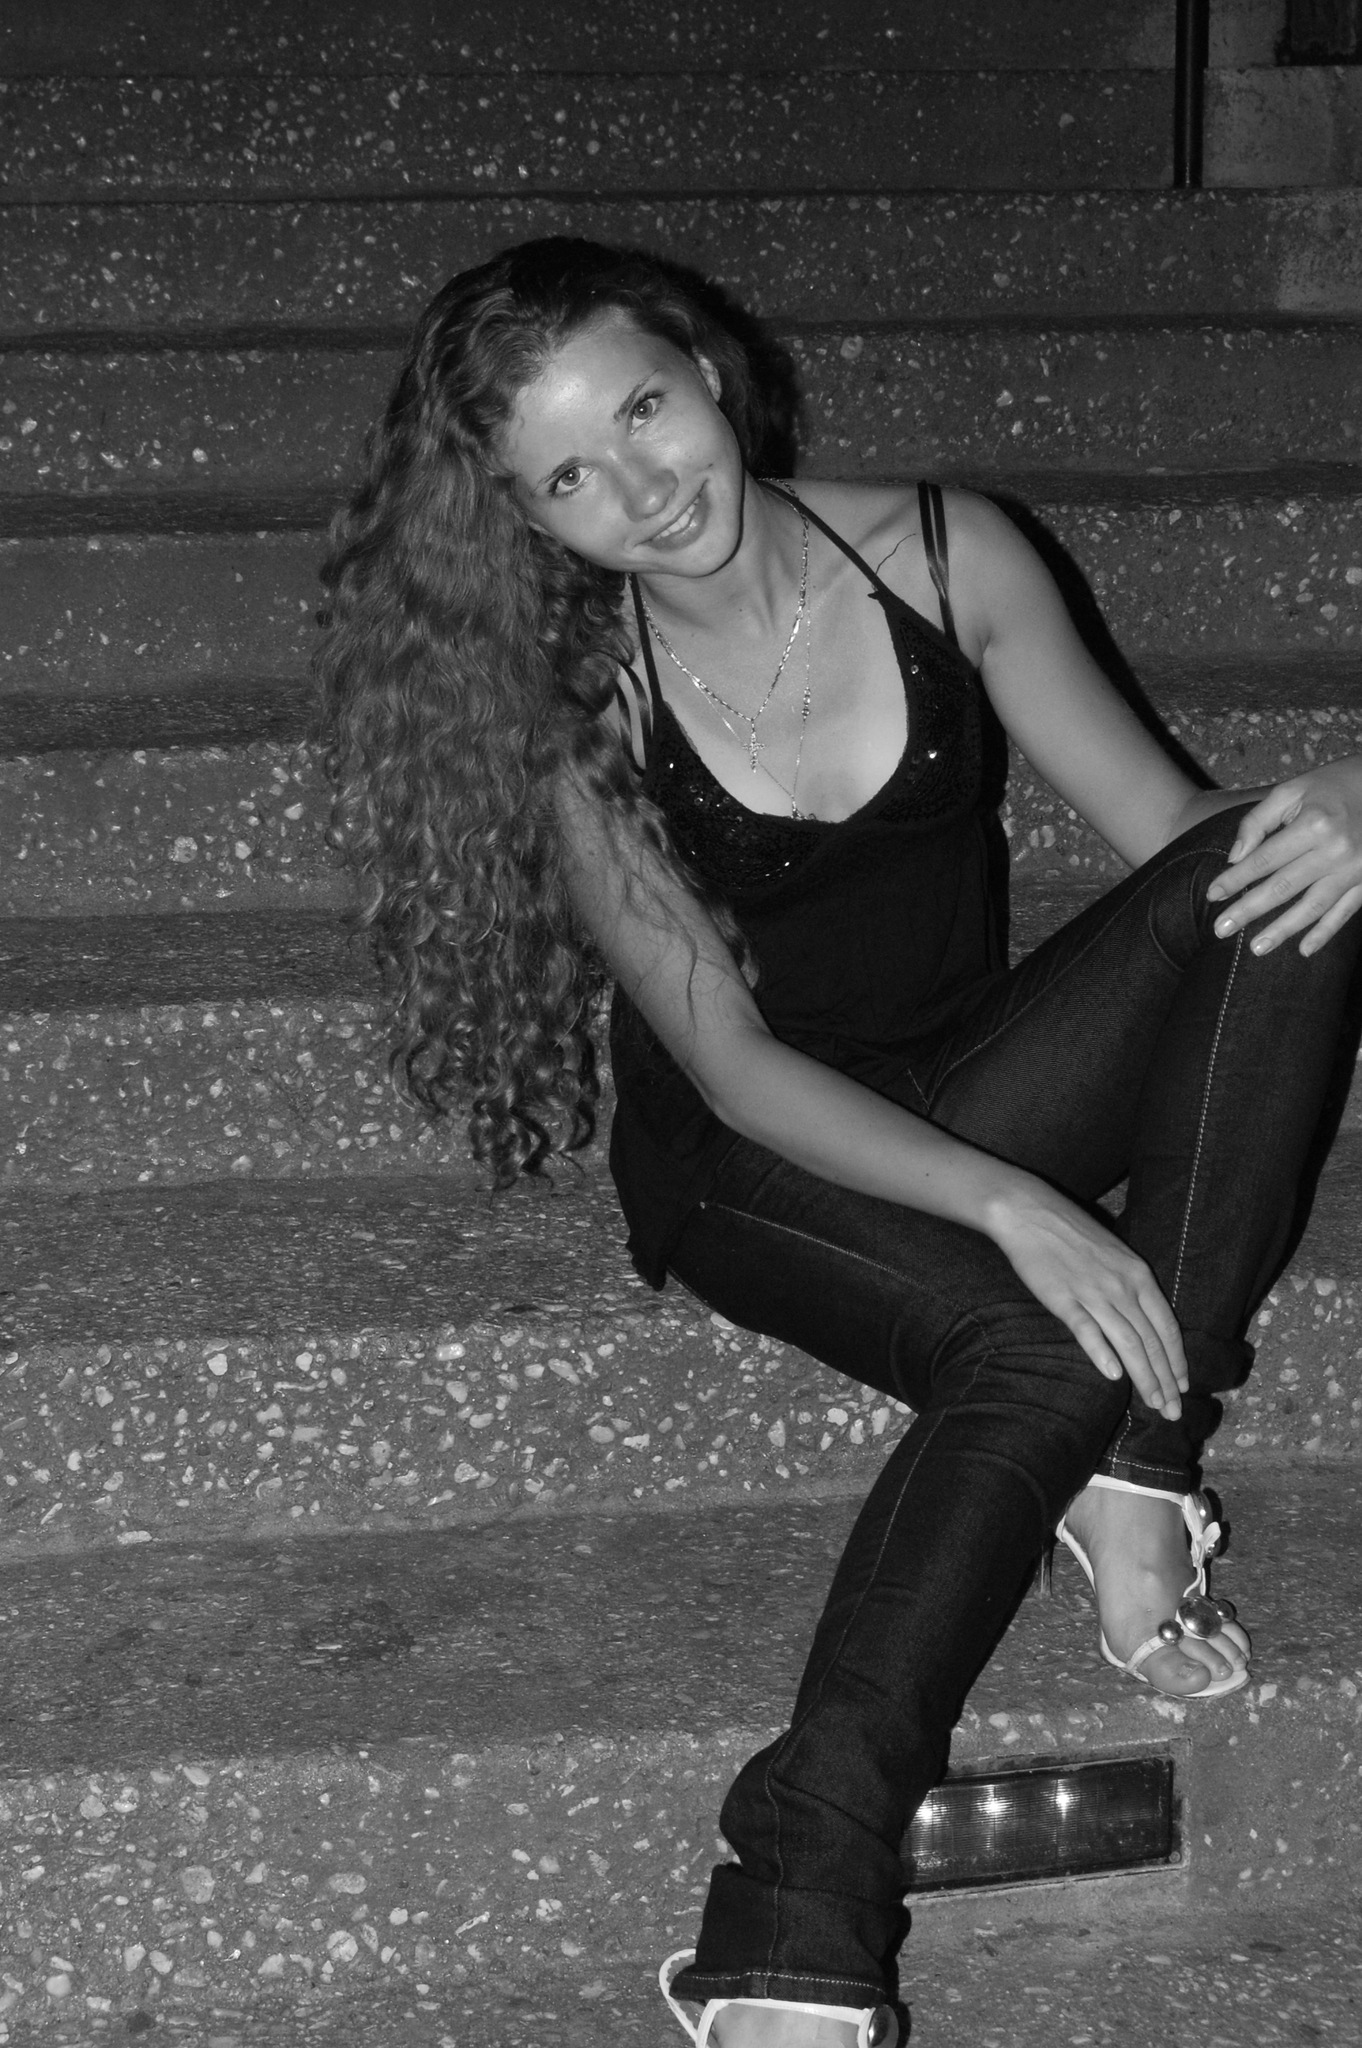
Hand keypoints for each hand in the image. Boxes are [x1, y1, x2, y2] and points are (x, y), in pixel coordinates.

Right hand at [986, 1178, 1187, 1416]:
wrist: (1031, 1212)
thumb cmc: (1072, 1233)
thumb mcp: (1115, 1254)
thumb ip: (1131, 1286)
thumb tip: (1144, 1318)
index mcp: (1138, 1276)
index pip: (1166, 1327)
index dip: (1177, 1360)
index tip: (1184, 1386)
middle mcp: (1122, 1287)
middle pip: (1151, 1341)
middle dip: (1166, 1380)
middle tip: (1174, 1411)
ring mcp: (1093, 1293)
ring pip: (1128, 1342)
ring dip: (1144, 1377)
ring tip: (1154, 1404)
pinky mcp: (1063, 1298)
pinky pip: (1087, 1330)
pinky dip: (1103, 1354)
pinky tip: (1113, 1375)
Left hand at [1206, 757, 1361, 955]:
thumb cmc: (1330, 786)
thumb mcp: (1291, 791)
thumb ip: (1258, 821)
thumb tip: (1235, 857)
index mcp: (1313, 824)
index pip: (1264, 860)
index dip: (1235, 879)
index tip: (1212, 895)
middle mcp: (1335, 850)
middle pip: (1283, 887)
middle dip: (1248, 910)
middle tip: (1220, 929)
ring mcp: (1355, 868)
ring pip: (1313, 907)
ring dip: (1283, 930)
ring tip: (1257, 948)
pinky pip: (1345, 912)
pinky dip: (1325, 933)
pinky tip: (1304, 949)